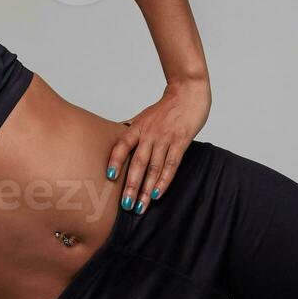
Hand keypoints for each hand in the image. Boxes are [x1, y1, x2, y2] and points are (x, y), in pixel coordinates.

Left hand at [108, 76, 209, 213]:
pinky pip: (172, 164)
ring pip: (154, 167)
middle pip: (138, 162)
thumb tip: (112, 138)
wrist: (188, 92)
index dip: (115, 160)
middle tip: (125, 206)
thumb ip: (130, 130)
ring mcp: (165, 138)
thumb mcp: (143, 117)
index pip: (122, 145)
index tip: (109, 177)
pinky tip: (157, 193)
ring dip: (146, 189)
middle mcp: (149, 134)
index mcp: (138, 127)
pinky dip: (164, 180)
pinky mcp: (181, 142)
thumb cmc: (166, 107)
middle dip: (130, 186)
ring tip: (140, 206)